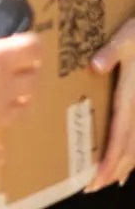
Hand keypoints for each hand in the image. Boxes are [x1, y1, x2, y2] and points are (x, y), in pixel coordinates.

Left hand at [87, 17, 134, 191]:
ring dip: (123, 163)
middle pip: (130, 148)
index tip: (99, 177)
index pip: (122, 136)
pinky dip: (132, 150)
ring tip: (108, 178)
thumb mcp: (127, 38)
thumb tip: (96, 66)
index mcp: (132, 97)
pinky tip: (127, 159)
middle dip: (113, 169)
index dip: (111, 159)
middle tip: (93, 185)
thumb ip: (112, 51)